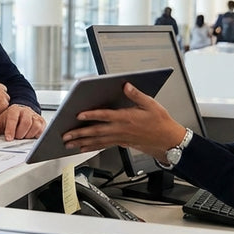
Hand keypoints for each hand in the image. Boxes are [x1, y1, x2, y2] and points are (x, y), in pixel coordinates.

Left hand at [0, 105, 45, 140]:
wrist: (20, 114)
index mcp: (14, 110)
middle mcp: (25, 111)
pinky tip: (29, 136)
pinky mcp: (41, 122)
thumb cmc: (10, 119)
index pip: (13, 118)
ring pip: (35, 126)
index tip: (8, 138)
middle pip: (26, 122)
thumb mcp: (1, 123)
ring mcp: (34, 116)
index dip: (10, 129)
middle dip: (20, 133)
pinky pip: (41, 129)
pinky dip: (35, 135)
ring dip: (28, 134)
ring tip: (22, 137)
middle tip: (16, 138)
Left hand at [60, 83, 187, 161]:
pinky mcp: (120, 142)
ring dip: (81, 142)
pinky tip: (82, 148)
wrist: (167, 140)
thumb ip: (136, 95)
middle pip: (96, 131)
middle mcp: (120, 129)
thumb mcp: (151, 104)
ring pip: (97, 140)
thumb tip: (126, 85)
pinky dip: (91, 147)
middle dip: (79, 133)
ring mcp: (119, 137)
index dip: (91, 115)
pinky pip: (103, 145)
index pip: (105, 116)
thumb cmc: (160, 122)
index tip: (79, 115)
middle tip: (65, 135)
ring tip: (68, 144)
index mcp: (126, 118)